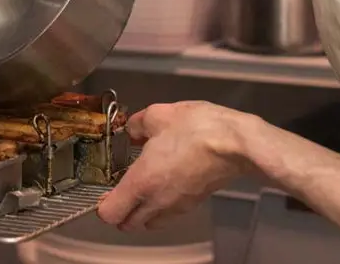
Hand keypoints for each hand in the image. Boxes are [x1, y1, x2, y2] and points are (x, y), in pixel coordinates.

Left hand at [97, 101, 255, 230]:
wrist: (237, 143)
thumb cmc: (197, 129)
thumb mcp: (158, 115)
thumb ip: (136, 124)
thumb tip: (131, 130)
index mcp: (142, 182)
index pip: (111, 214)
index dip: (102, 205)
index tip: (103, 190)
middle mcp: (157, 201)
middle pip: (128, 225)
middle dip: (120, 212)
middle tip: (120, 190)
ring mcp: (177, 207)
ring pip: (149, 224)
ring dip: (141, 212)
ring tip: (142, 188)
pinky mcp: (194, 204)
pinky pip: (168, 215)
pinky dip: (160, 207)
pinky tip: (164, 182)